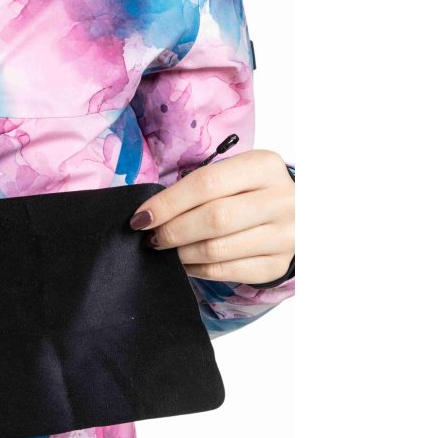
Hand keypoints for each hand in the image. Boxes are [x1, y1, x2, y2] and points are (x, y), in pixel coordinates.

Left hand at [129, 150, 294, 284]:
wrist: (296, 214)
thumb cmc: (250, 191)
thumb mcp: (233, 175)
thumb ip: (199, 187)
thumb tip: (150, 214)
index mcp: (264, 166)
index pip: (206, 184)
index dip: (168, 203)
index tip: (141, 218)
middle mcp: (281, 200)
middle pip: (213, 218)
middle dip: (172, 231)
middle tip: (152, 237)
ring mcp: (284, 235)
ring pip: (217, 249)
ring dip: (181, 253)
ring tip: (167, 249)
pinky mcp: (277, 264)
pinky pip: (225, 271)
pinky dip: (197, 269)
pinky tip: (186, 262)